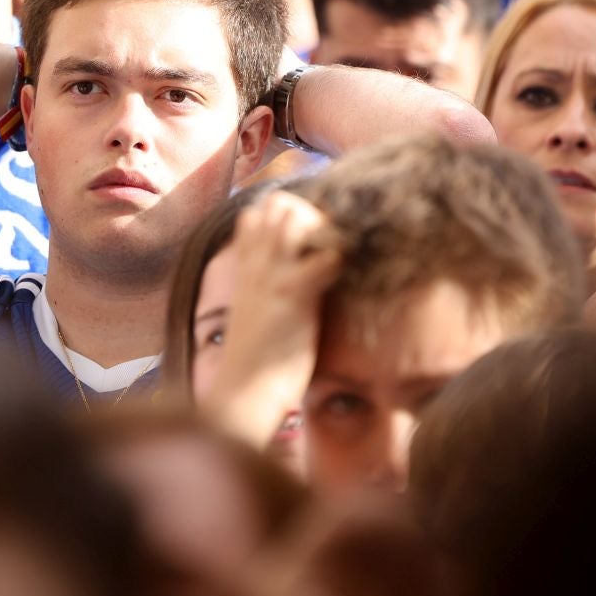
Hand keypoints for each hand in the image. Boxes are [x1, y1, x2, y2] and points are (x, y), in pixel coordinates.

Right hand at [198, 190, 341, 449]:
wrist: (245, 390)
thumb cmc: (255, 358)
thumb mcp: (254, 310)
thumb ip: (264, 285)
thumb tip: (291, 276)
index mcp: (245, 266)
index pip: (258, 213)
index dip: (287, 213)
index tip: (312, 235)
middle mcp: (256, 262)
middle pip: (281, 204)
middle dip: (312, 214)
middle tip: (334, 245)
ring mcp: (273, 274)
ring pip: (299, 218)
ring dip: (327, 230)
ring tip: (342, 258)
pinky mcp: (293, 294)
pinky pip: (327, 257)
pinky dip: (343, 259)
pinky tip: (350, 278)